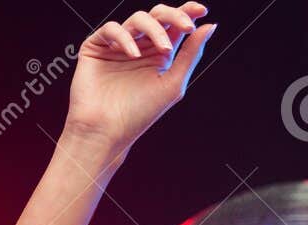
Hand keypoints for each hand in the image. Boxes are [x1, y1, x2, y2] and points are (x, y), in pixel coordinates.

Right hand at [63, 4, 216, 153]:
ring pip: (138, 19)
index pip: (174, 26)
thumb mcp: (173, 83)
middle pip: (158, 16)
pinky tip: (132, 54)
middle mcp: (141, 47)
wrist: (108, 129)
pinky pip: (112, 29)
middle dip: (174, 16)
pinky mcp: (97, 46)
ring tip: (164, 49)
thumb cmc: (140, 113)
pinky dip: (124, 37)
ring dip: (154, 29)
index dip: (187, 13)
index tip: (201, 10)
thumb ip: (190, 54)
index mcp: (160, 55)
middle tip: (186, 26)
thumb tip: (210, 26)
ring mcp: (119, 45)